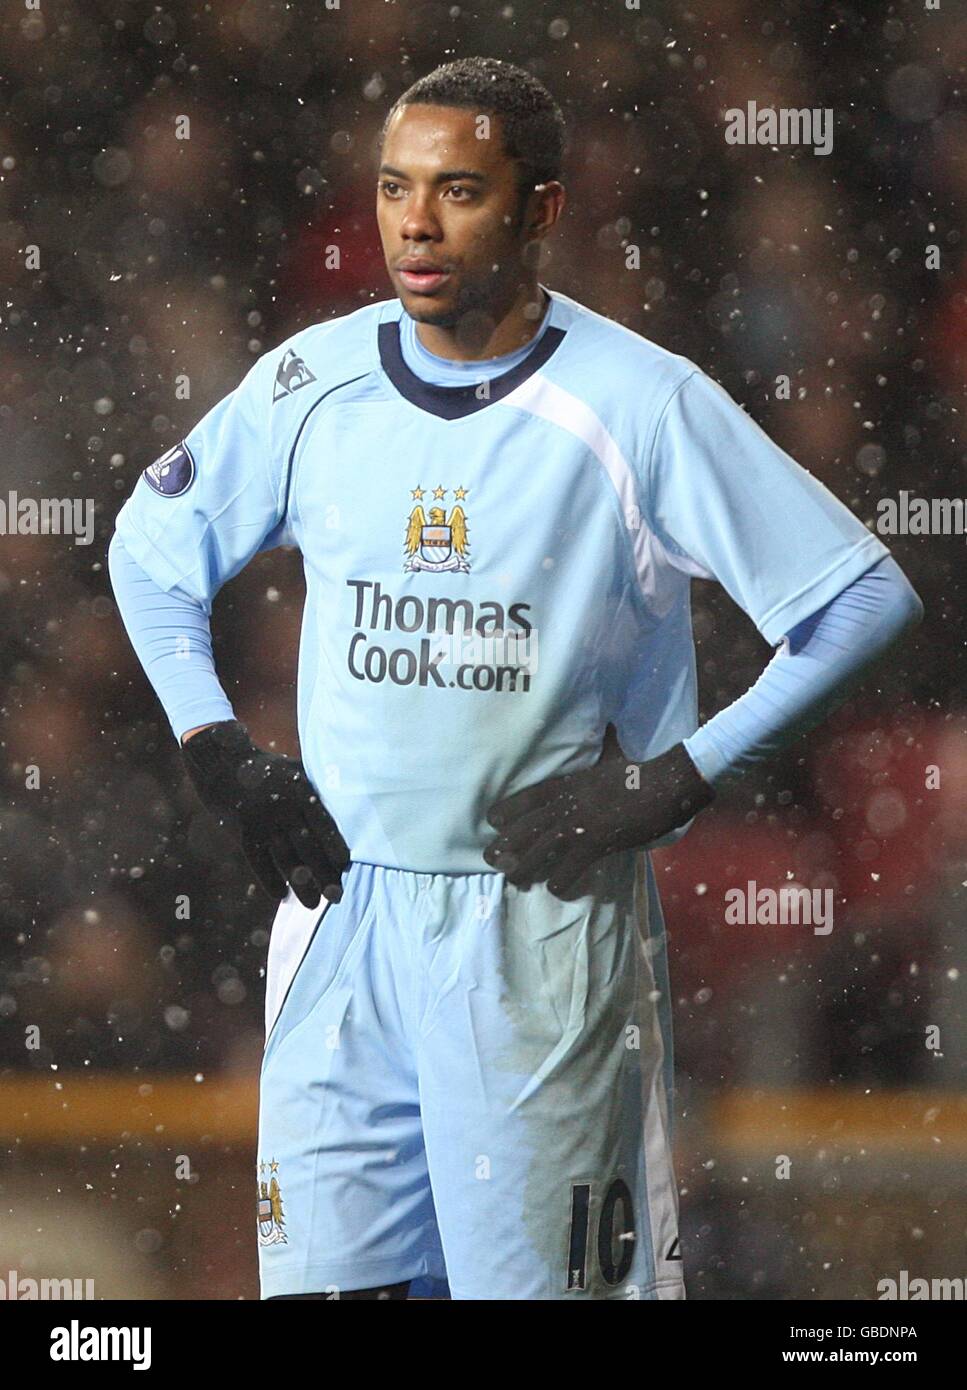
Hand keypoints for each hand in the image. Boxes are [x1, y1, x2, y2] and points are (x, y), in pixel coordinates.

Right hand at [181, 720, 349, 908]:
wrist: (223, 763)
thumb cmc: (268, 769)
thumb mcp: (296, 769)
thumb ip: (318, 789)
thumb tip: (350, 803)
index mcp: (301, 790)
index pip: (322, 822)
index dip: (334, 845)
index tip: (346, 865)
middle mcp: (283, 807)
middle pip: (307, 846)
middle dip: (323, 873)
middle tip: (337, 896)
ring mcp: (262, 821)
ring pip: (284, 858)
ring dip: (299, 884)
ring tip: (313, 905)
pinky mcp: (243, 832)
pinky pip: (258, 861)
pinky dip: (269, 879)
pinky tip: (281, 896)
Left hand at [483, 724, 713, 899]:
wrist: (666, 784)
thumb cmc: (640, 770)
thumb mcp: (613, 754)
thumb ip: (604, 743)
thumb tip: (608, 722)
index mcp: (568, 783)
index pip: (528, 797)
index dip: (507, 810)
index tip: (491, 821)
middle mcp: (568, 804)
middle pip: (527, 827)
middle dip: (506, 844)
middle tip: (489, 859)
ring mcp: (581, 824)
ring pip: (541, 850)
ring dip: (525, 867)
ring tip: (514, 880)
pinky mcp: (598, 842)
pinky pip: (570, 867)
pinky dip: (560, 880)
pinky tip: (554, 888)